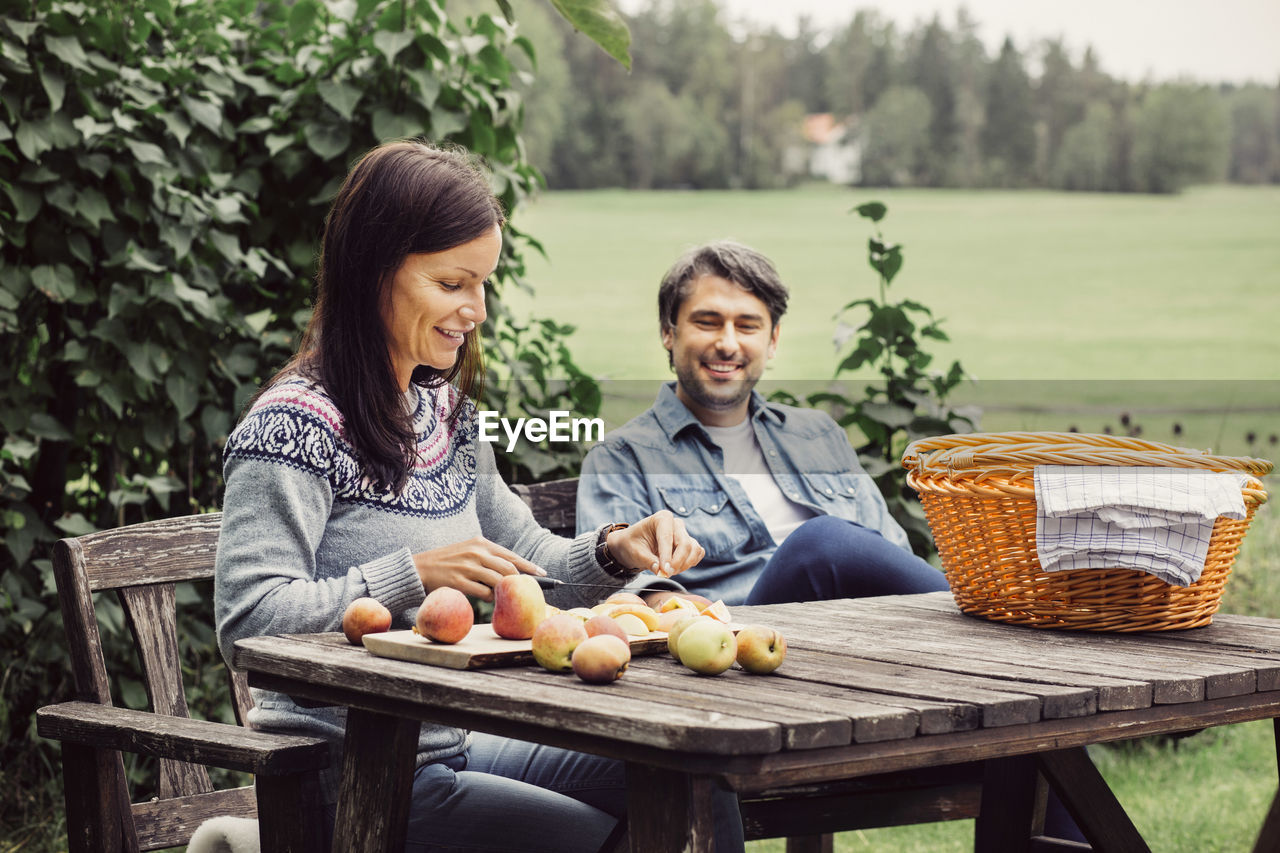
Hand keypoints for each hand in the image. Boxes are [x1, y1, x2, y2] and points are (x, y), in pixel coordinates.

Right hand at [412, 536, 544, 600]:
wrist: (419, 568)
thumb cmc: (448, 562)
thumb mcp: (469, 551)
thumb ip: (488, 558)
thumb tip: (513, 572)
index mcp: (481, 543)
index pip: (511, 556)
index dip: (529, 566)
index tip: (543, 574)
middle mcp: (476, 552)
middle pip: (509, 569)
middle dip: (520, 582)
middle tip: (526, 592)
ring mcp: (468, 567)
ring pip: (498, 582)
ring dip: (504, 592)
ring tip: (504, 596)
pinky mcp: (459, 582)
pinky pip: (484, 593)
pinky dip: (490, 598)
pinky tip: (488, 598)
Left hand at [605, 510, 703, 577]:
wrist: (633, 544)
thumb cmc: (632, 544)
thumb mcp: (634, 552)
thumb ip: (648, 561)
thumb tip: (660, 571)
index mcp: (661, 518)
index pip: (668, 538)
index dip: (667, 556)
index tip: (664, 572)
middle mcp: (676, 523)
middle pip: (685, 544)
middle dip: (677, 563)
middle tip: (666, 574)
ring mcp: (684, 533)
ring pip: (694, 550)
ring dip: (684, 565)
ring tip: (668, 571)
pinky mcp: (689, 543)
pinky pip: (698, 553)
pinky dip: (690, 563)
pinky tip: (676, 567)